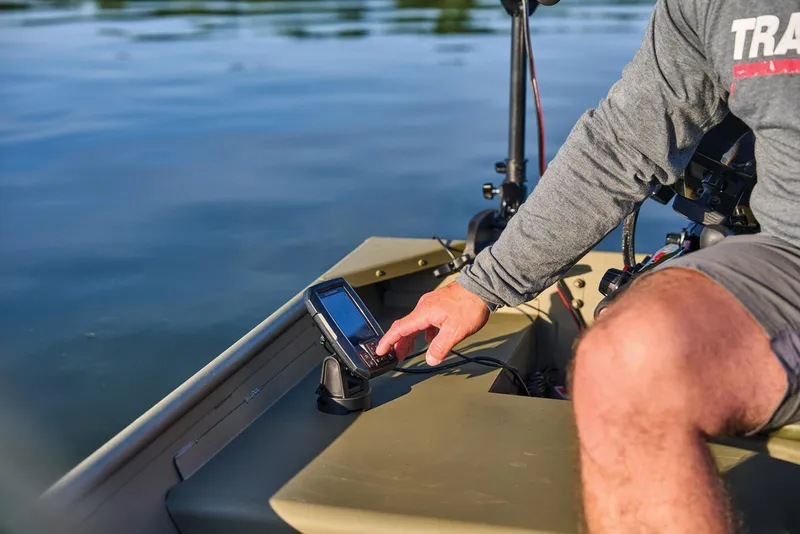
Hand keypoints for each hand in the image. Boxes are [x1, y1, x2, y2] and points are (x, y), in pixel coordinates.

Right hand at [375, 281, 489, 365]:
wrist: (482, 288)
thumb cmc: (470, 304)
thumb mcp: (455, 331)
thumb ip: (440, 347)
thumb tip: (431, 359)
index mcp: (424, 313)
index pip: (399, 329)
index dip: (388, 341)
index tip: (380, 350)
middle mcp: (424, 306)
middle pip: (405, 327)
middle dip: (399, 343)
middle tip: (397, 356)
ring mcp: (432, 304)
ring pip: (415, 323)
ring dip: (411, 338)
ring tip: (411, 349)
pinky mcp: (439, 303)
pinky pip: (426, 319)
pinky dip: (423, 331)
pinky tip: (431, 337)